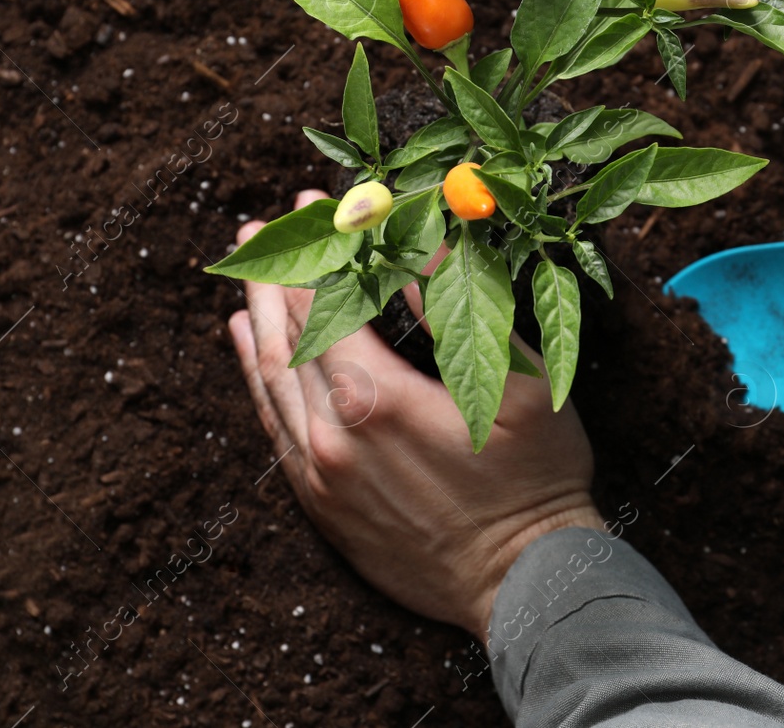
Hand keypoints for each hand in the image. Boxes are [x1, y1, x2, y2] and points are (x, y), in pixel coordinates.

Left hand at [226, 190, 602, 638]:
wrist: (524, 580)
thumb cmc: (535, 476)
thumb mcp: (513, 378)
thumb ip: (454, 306)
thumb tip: (417, 238)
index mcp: (373, 396)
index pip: (326, 299)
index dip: (316, 246)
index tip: (309, 203)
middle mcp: (331, 433)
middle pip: (287, 334)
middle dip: (274, 274)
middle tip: (260, 230)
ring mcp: (320, 473)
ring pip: (272, 380)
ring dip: (259, 319)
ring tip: (248, 274)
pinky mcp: (321, 505)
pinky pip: (274, 427)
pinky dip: (258, 379)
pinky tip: (250, 345)